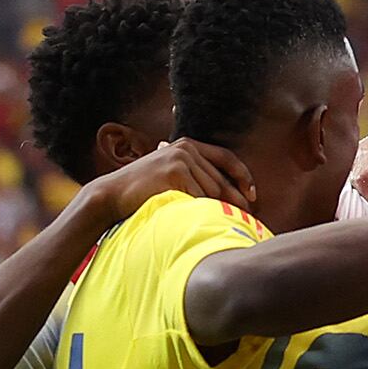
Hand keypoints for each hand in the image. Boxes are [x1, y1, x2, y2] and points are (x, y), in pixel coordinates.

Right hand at [106, 137, 250, 214]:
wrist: (114, 194)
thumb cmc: (143, 190)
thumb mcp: (169, 173)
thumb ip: (193, 174)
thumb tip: (226, 193)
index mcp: (187, 145)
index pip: (226, 157)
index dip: (243, 176)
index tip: (253, 194)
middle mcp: (186, 148)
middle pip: (221, 180)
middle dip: (234, 201)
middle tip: (246, 217)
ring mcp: (180, 159)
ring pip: (211, 192)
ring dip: (214, 210)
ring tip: (216, 223)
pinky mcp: (174, 173)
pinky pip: (198, 198)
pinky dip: (197, 211)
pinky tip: (192, 218)